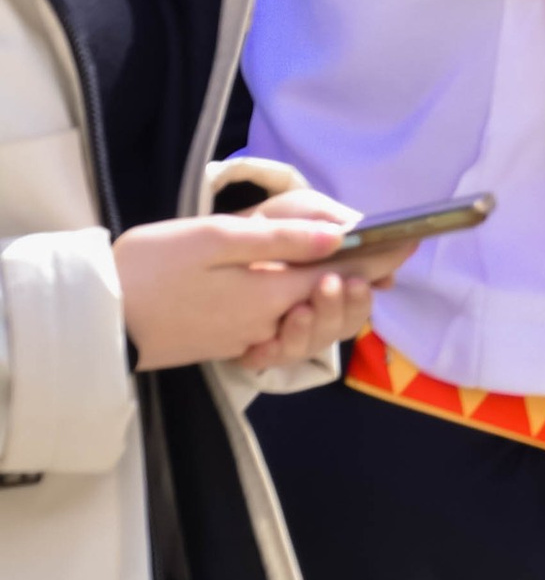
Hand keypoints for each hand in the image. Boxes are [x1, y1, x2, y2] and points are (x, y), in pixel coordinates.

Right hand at [115, 195, 408, 374]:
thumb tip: (340, 235)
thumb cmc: (147, 269)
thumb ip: (278, 237)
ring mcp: (247, 339)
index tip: (413, 239)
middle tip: (386, 253)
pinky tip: (303, 294)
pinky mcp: (228, 344)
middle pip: (334, 307)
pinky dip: (302, 318)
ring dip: (336, 300)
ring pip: (312, 323)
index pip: (342, 276)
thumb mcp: (212, 239)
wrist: (95, 319)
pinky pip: (280, 335)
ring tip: (350, 272)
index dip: (380, 256)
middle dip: (366, 282)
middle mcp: (266, 324)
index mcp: (268, 295)